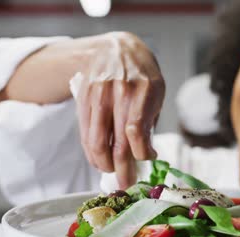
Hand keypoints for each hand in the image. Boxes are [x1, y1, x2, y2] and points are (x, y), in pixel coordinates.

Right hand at [75, 32, 164, 188]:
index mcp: (143, 89)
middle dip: (122, 170)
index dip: (141, 153)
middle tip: (126, 184)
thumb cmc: (141, 73)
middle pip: (117, 142)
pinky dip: (92, 153)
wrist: (114, 49)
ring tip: (112, 173)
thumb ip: (150, 121)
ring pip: (97, 142)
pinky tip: (100, 161)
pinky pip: (86, 135)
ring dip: (104, 165)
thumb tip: (146, 154)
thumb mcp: (156, 91)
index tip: (147, 160)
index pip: (136, 131)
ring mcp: (98, 97)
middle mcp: (119, 92)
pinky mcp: (84, 101)